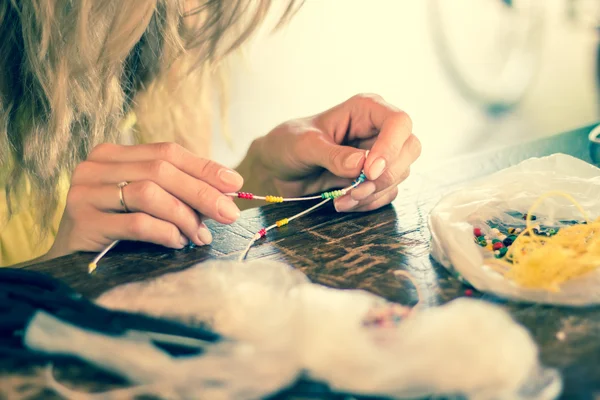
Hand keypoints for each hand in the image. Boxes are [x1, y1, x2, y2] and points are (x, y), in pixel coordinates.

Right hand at [47, 142, 243, 258]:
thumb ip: (177, 191)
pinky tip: (177, 242)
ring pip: (149, 193)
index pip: (167, 152)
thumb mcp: (146, 203)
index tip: (235, 183)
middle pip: (161, 170)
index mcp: (114, 154)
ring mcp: (85, 192)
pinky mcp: (83, 221)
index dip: (204, 167)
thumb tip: (225, 193)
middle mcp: (96, 166)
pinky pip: (136, 223)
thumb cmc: (116, 230)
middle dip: (202, 193)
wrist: (66, 263)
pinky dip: (165, 232)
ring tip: (200, 236)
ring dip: (184, 216)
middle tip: (229, 214)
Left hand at [244, 94, 420, 211]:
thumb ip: (332, 154)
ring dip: (373, 192)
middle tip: (355, 190)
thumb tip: (360, 165)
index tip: (368, 171)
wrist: (278, 171)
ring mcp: (380, 155)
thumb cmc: (288, 145)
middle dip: (386, 175)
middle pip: (410, 148)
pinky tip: (343, 203)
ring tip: (341, 199)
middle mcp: (378, 130)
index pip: (399, 121)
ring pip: (401, 174)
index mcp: (365, 110)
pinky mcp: (375, 178)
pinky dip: (369, 203)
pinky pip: (388, 193)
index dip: (391, 147)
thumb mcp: (304, 145)